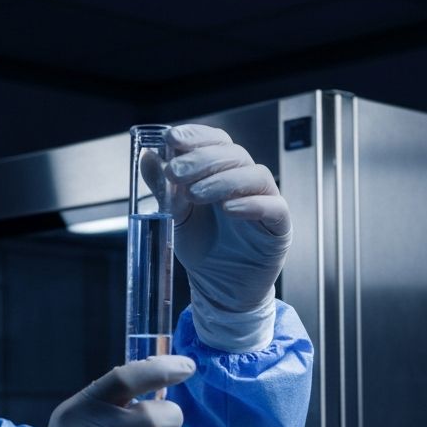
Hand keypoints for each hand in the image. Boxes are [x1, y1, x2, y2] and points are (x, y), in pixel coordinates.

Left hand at [160, 124, 291, 350]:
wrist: (219, 290)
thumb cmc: (202, 249)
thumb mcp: (174, 216)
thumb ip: (164, 188)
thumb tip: (147, 157)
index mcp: (221, 174)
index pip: (216, 142)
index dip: (197, 136)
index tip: (172, 138)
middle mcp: (245, 183)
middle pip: (233, 155)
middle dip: (202, 159)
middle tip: (176, 171)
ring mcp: (265, 202)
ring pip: (254, 175)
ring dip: (222, 180)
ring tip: (195, 194)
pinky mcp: (279, 227)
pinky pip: (273, 207)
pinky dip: (250, 204)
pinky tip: (228, 208)